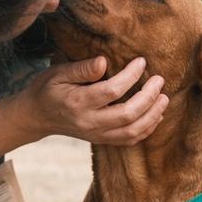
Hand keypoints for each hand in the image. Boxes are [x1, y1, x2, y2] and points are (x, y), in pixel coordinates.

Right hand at [21, 56, 168, 145]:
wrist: (37, 117)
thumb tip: (104, 61)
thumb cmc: (47, 89)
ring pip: (132, 131)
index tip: (141, 61)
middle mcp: (89, 122)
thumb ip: (82, 68)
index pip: (111, 91)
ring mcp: (96, 134)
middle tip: (159, 80)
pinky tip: (156, 115)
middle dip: (148, 97)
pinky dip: (146, 129)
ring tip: (164, 98)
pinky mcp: (101, 140)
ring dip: (153, 115)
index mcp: (77, 102)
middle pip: (127, 115)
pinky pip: (129, 140)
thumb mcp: (58, 72)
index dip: (130, 76)